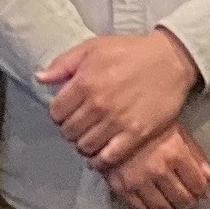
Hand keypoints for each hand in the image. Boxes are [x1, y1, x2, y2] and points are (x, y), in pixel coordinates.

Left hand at [39, 32, 200, 170]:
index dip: (58, 115)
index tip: (66, 113)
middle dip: (70, 131)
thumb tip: (40, 78)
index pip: (56, 112)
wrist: (169, 59)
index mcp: (84, 82)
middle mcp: (98, 104)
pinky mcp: (136, 134)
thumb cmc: (130, 51)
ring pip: (85, 147)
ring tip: (90, 138)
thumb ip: (63, 64)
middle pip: (69, 132)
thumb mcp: (93, 47)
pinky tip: (100, 155)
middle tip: (78, 127)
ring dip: (84, 146)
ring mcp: (117, 121)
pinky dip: (100, 161)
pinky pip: (109, 158)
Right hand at [106, 128, 209, 208]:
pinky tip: (153, 206)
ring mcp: (139, 180)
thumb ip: (197, 156)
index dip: (201, 190)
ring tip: (171, 204)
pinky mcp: (121, 187)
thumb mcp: (176, 132)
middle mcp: (159, 169)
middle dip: (188, 203)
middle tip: (187, 200)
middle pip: (183, 201)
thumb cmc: (148, 125)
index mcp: (175, 153)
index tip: (197, 189)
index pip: (198, 186)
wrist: (109, 122)